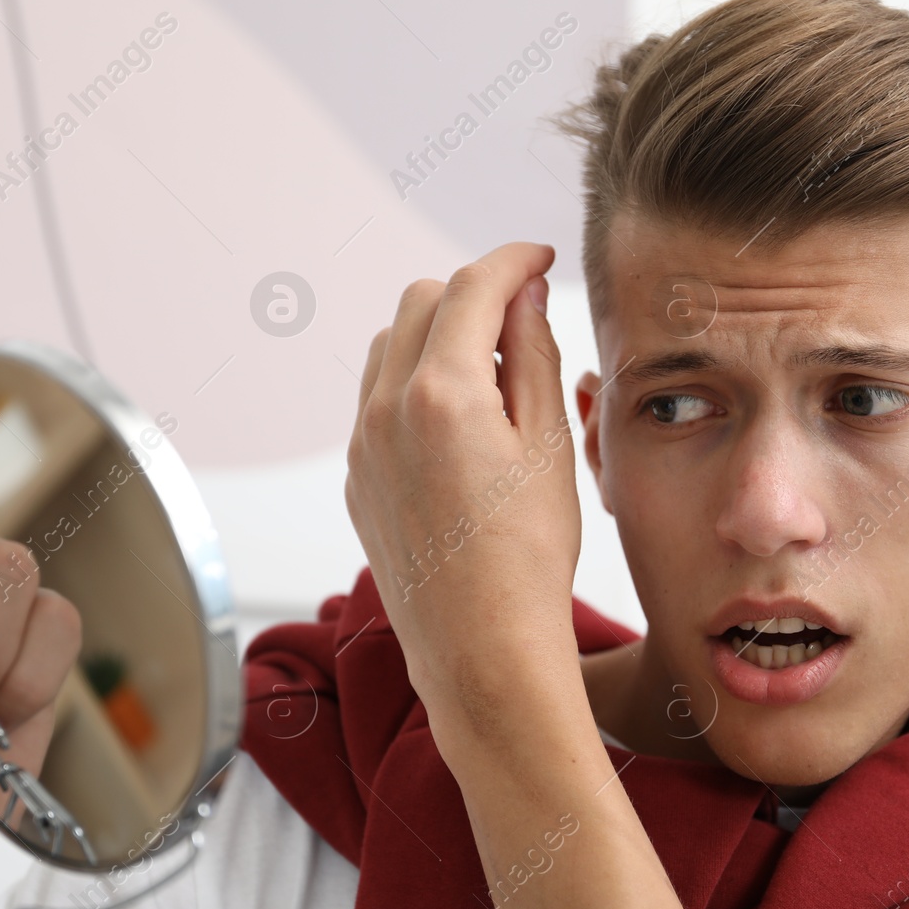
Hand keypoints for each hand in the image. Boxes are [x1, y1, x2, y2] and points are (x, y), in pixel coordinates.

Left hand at [344, 242, 581, 737]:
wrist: (481, 650)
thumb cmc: (529, 560)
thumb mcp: (550, 445)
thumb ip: (533, 355)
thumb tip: (524, 294)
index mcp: (441, 392)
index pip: (472, 286)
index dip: (513, 259)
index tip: (542, 258)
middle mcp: (385, 409)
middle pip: (419, 303)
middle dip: (472, 295)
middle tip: (525, 321)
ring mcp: (363, 445)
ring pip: (388, 348)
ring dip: (436, 337)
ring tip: (494, 376)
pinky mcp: (358, 479)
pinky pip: (377, 401)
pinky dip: (414, 385)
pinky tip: (461, 424)